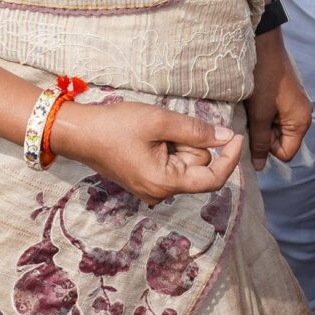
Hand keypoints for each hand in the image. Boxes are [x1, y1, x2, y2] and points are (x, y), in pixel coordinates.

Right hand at [50, 96, 243, 203]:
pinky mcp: (145, 180)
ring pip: (184, 163)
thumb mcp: (159, 121)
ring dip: (177, 143)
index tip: (236, 136)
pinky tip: (148, 137)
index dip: (230, 158)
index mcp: (164, 183)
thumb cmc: (115, 126)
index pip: (213, 179)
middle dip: (190, 143)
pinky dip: (168, 147)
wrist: (78, 132)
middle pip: (197, 167)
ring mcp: (151, 189)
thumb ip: (196, 131)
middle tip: (163, 128)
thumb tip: (226, 138)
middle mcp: (160, 193)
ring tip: (151, 131)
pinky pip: (170, 164)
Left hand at [246, 33, 309, 168]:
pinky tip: (255, 100)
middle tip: (252, 116)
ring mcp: (295, 105)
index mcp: (301, 121)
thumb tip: (260, 167)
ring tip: (253, 107)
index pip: (286, 153)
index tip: (256, 130)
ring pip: (275, 128)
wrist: (263, 45)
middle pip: (282, 141)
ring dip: (262, 122)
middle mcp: (303, 115)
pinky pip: (275, 114)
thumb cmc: (262, 79)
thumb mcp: (259, 114)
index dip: (268, 148)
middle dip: (264, 134)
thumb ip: (259, 142)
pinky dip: (263, 112)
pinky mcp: (286, 96)